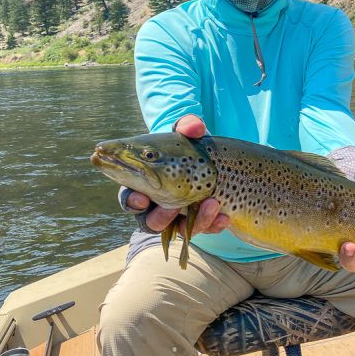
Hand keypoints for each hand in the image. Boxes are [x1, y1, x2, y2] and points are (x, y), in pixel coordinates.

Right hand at [126, 114, 229, 234]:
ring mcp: (180, 216)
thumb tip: (193, 127)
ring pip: (180, 230)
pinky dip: (214, 224)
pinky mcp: (199, 220)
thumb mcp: (189, 133)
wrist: (215, 159)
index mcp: (145, 183)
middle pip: (151, 222)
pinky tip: (225, 216)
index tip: (141, 199)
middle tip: (172, 207)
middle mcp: (158, 205)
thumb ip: (188, 125)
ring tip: (212, 203)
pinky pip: (204, 229)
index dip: (132, 201)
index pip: (130, 198)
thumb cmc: (190, 146)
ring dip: (196, 220)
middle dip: (161, 217)